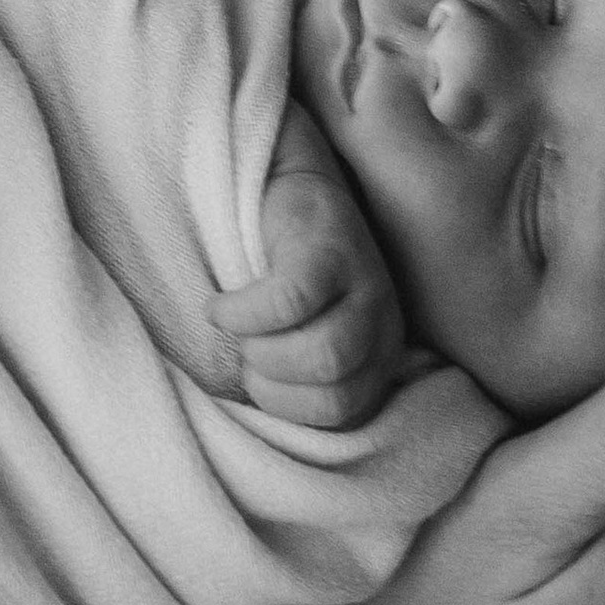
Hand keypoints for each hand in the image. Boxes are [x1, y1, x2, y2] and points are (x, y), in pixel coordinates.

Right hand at [218, 101, 407, 427]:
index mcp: (380, 353)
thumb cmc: (278, 275)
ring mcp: (365, 281)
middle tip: (246, 351)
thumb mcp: (300, 335)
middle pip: (337, 395)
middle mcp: (384, 320)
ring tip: (236, 327)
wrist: (278, 183)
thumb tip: (257, 421)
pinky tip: (220, 305)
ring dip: (262, 353)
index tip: (256, 377)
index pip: (345, 417)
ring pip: (324, 356)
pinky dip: (243, 314)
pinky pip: (289, 303)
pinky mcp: (330, 246)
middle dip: (276, 385)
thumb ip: (299, 379)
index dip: (287, 407)